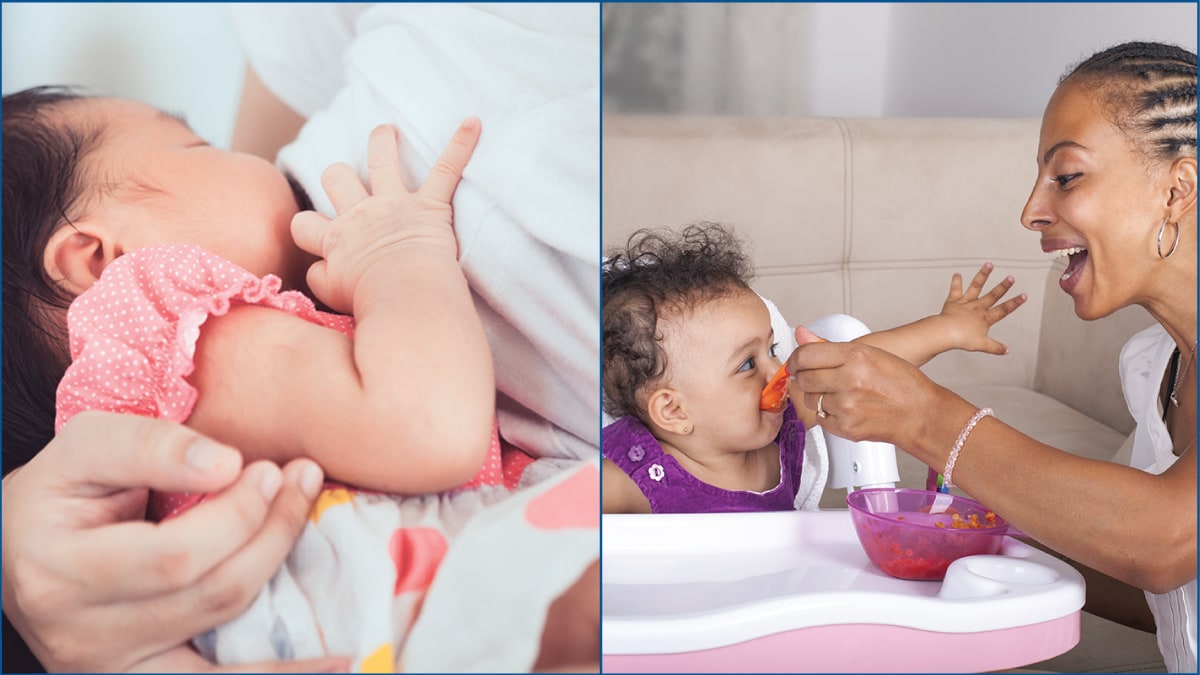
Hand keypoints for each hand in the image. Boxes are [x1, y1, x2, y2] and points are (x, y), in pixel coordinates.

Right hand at [2, 411, 347, 672]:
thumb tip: (228, 465)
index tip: (270, 469)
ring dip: (284, 581)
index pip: (175, 558)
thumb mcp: (87, 446)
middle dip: (271, 533)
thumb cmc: (60, 490)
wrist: (20, 546)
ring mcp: (114, 668)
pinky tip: (335, 664)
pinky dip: (279, 674)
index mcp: (62, 574)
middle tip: (301, 481)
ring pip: (225, 635)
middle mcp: (84, 637)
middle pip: (211, 595)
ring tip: (317, 535)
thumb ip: (153, 447)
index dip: (237, 515)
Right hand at [291, 119, 481, 313]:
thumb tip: (320, 270)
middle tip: (343, 176)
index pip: (304, 225)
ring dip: (382, 143)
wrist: (406, 296)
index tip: (315, 237)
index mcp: (335, 240)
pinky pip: (447, 169)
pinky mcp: (431, 206)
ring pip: (381, 160)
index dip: (307, 229)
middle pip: (336, 178)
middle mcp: (360, 214)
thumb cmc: (372, 303)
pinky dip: (461, 145)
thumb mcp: (332, 296)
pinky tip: (473, 124)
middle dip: (337, 176)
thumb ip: (322, 278)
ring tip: (386, 131)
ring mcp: (395, 205)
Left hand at [786, 339, 952, 451]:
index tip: (797, 363)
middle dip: (805, 378)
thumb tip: (801, 334)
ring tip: (839, 394)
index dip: (796, 360)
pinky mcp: (846, 427)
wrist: (920, 414)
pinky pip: (820, 418)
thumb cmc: (901, 383)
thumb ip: (830, 346)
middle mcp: (850, 380)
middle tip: (817, 378)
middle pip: (803, 379)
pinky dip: (828, 414)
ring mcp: (846, 406)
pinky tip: (846, 408)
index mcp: (856, 356)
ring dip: (817, 396)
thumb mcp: (871, 352)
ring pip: (810, 400)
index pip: (805, 355)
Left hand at [936, 263, 1026, 353]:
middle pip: (993, 295)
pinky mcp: (953, 301)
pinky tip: (957, 274)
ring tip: (989, 265)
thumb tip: (1006, 350)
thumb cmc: (961, 339)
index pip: (1004, 310)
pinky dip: (956, 281)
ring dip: (983, 275)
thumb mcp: (982, 345)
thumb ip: (995, 347)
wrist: (945, 332)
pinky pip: (955, 289)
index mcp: (985, 318)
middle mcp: (977, 308)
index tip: (1024, 296)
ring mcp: (966, 303)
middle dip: (1003, 286)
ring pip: (976, 286)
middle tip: (1011, 277)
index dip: (1015, 303)